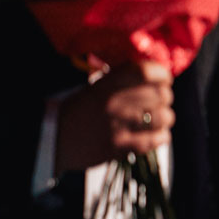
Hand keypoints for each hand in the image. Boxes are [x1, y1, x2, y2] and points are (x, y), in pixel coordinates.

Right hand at [57, 62, 173, 171]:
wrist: (52, 138)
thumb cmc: (78, 109)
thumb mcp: (96, 86)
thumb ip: (124, 79)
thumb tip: (156, 74)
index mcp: (108, 83)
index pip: (148, 71)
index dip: (161, 74)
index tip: (162, 79)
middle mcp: (115, 102)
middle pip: (162, 95)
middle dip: (164, 97)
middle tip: (156, 102)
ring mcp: (119, 125)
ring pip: (165, 117)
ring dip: (164, 118)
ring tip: (154, 120)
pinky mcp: (121, 147)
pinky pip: (158, 139)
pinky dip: (160, 136)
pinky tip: (152, 135)